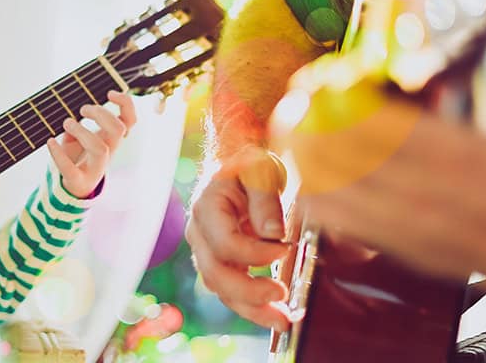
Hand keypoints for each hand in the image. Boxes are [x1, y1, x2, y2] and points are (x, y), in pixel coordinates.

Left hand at [47, 90, 135, 197]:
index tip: (109, 93)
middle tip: (82, 109)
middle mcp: (109, 152)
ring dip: (82, 131)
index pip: (130, 120)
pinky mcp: (78, 180)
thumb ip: (77, 125)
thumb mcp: (79, 136)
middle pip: (118, 130)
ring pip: (101, 149)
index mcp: (111, 139)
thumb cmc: (78, 156)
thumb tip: (69, 118)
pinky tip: (50, 141)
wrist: (73, 187)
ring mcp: (96, 167)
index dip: (126, 104)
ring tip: (67, 123)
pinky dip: (58, 154)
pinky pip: (70, 169)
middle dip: (101, 114)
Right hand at [185, 156, 291, 329]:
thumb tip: (273, 234)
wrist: (238, 167)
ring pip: (222, 290)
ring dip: (252, 309)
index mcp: (207, 208)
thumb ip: (265, 201)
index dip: (255, 253)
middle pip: (216, 274)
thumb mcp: (260, 172)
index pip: (225, 243)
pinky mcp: (220, 264)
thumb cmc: (249, 166)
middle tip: (282, 296)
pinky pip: (231, 291)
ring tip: (283, 319)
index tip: (286, 247)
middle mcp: (200, 234)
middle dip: (250, 293)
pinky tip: (275, 313)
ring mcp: (207, 252)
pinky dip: (252, 306)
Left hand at [277, 94, 485, 309]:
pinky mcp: (396, 246)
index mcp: (466, 156)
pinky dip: (312, 191)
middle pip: (345, 156)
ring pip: (333, 189)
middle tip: (295, 98)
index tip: (321, 76)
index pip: (383, 124)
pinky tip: (304, 168)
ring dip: (303, 155)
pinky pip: (337, 220)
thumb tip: (413, 65)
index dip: (342, 99)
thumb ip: (468, 90)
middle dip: (310, 123)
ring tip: (292, 127)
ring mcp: (411, 225)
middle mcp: (434, 193)